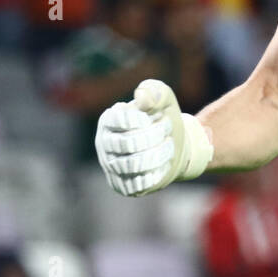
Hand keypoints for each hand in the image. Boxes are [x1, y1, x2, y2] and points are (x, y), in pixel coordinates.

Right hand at [95, 79, 213, 196]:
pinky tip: (164, 163)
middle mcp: (104, 144)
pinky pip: (140, 183)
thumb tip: (141, 97)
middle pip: (129, 143)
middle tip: (168, 129)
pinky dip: (159, 171)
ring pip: (135, 165)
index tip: (159, 115)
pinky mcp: (123, 185)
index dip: (144, 119)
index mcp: (108, 120)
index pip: (119, 120)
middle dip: (156, 135)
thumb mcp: (164, 98)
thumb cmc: (163, 118)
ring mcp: (112, 167)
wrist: (173, 145)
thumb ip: (154, 91)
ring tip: (169, 145)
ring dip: (160, 153)